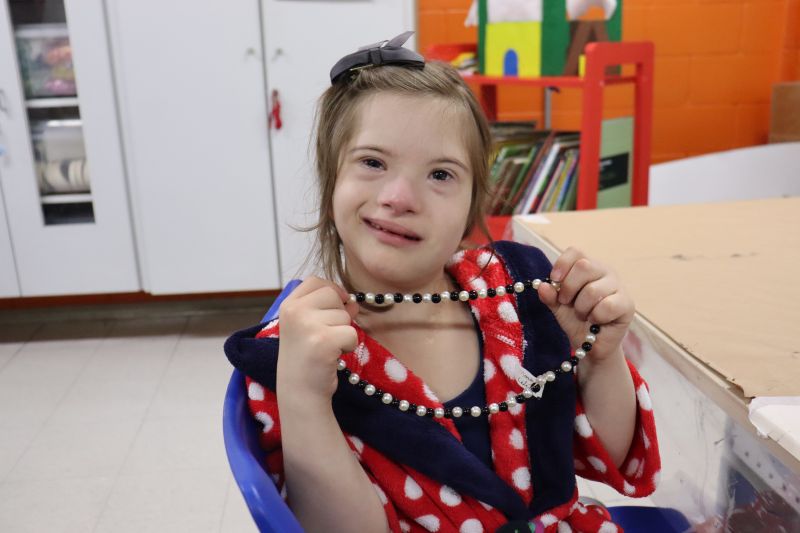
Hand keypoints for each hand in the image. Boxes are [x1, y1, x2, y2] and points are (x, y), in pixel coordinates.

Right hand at [276, 277, 359, 408]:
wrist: (300, 392)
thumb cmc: (306, 359)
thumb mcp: (310, 327)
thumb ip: (329, 310)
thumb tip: (353, 301)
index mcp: (288, 306)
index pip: (315, 281)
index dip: (331, 290)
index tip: (335, 305)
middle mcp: (294, 312)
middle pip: (333, 294)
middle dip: (339, 314)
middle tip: (327, 336)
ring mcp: (307, 325)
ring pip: (345, 315)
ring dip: (343, 332)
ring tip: (327, 348)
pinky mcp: (323, 341)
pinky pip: (351, 333)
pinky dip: (348, 346)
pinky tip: (333, 356)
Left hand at [536, 247, 633, 363]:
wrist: (591, 345)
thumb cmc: (576, 319)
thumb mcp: (558, 307)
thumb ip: (550, 296)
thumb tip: (542, 286)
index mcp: (588, 267)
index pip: (576, 252)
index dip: (562, 264)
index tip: (554, 280)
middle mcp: (605, 271)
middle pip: (584, 266)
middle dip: (569, 288)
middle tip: (566, 302)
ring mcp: (618, 286)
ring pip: (593, 290)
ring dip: (581, 308)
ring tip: (583, 315)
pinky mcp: (627, 303)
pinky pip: (607, 306)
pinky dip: (596, 316)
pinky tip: (597, 321)